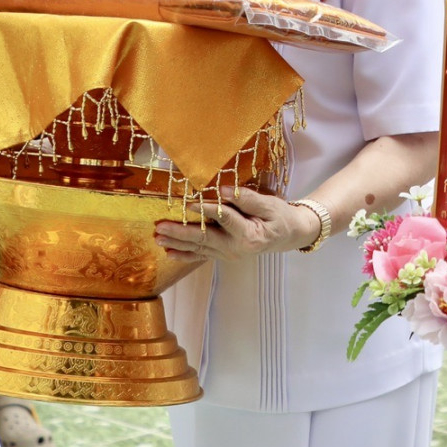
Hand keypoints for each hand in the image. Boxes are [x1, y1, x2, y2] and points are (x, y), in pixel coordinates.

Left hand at [155, 186, 321, 260]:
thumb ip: (248, 199)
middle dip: (180, 233)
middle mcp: (236, 248)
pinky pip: (201, 255)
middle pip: (204, 239)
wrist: (288, 235)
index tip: (190, 202)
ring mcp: (229, 254)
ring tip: (158, 237)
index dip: (208, 210)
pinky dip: (184, 254)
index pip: (225, 219)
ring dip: (177, 243)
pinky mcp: (224, 254)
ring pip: (199, 248)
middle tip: (160, 227)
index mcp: (249, 235)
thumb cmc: (280, 217)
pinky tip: (169, 252)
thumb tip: (226, 191)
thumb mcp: (271, 205)